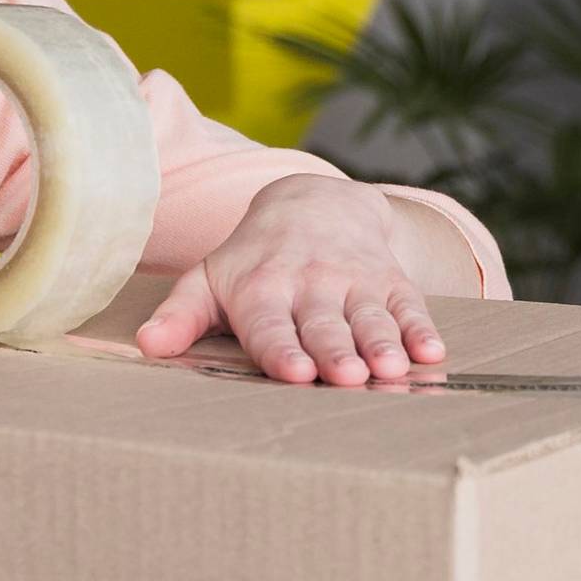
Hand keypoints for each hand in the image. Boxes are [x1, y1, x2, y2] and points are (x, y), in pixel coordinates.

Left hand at [135, 172, 447, 385]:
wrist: (313, 204)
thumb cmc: (251, 259)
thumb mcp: (209, 280)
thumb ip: (181, 316)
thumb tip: (146, 346)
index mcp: (262, 289)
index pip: (270, 325)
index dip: (282, 350)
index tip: (295, 373)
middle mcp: (310, 284)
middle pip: (324, 324)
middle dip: (336, 350)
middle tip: (347, 376)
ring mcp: (354, 280)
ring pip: (369, 316)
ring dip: (382, 342)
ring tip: (392, 368)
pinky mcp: (390, 279)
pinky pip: (409, 304)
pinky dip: (422, 327)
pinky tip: (433, 351)